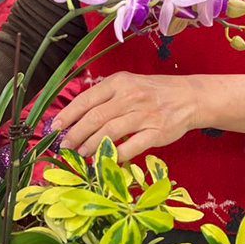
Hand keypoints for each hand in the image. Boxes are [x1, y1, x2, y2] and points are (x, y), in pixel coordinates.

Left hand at [50, 72, 199, 161]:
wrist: (189, 97)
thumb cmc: (152, 91)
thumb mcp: (128, 84)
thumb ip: (105, 97)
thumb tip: (77, 116)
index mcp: (119, 83)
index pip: (86, 100)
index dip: (68, 115)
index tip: (55, 128)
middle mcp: (129, 97)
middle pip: (95, 118)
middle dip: (76, 134)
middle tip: (66, 146)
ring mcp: (143, 115)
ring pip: (109, 133)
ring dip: (91, 146)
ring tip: (81, 153)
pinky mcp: (156, 133)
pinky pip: (131, 147)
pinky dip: (116, 155)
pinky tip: (105, 160)